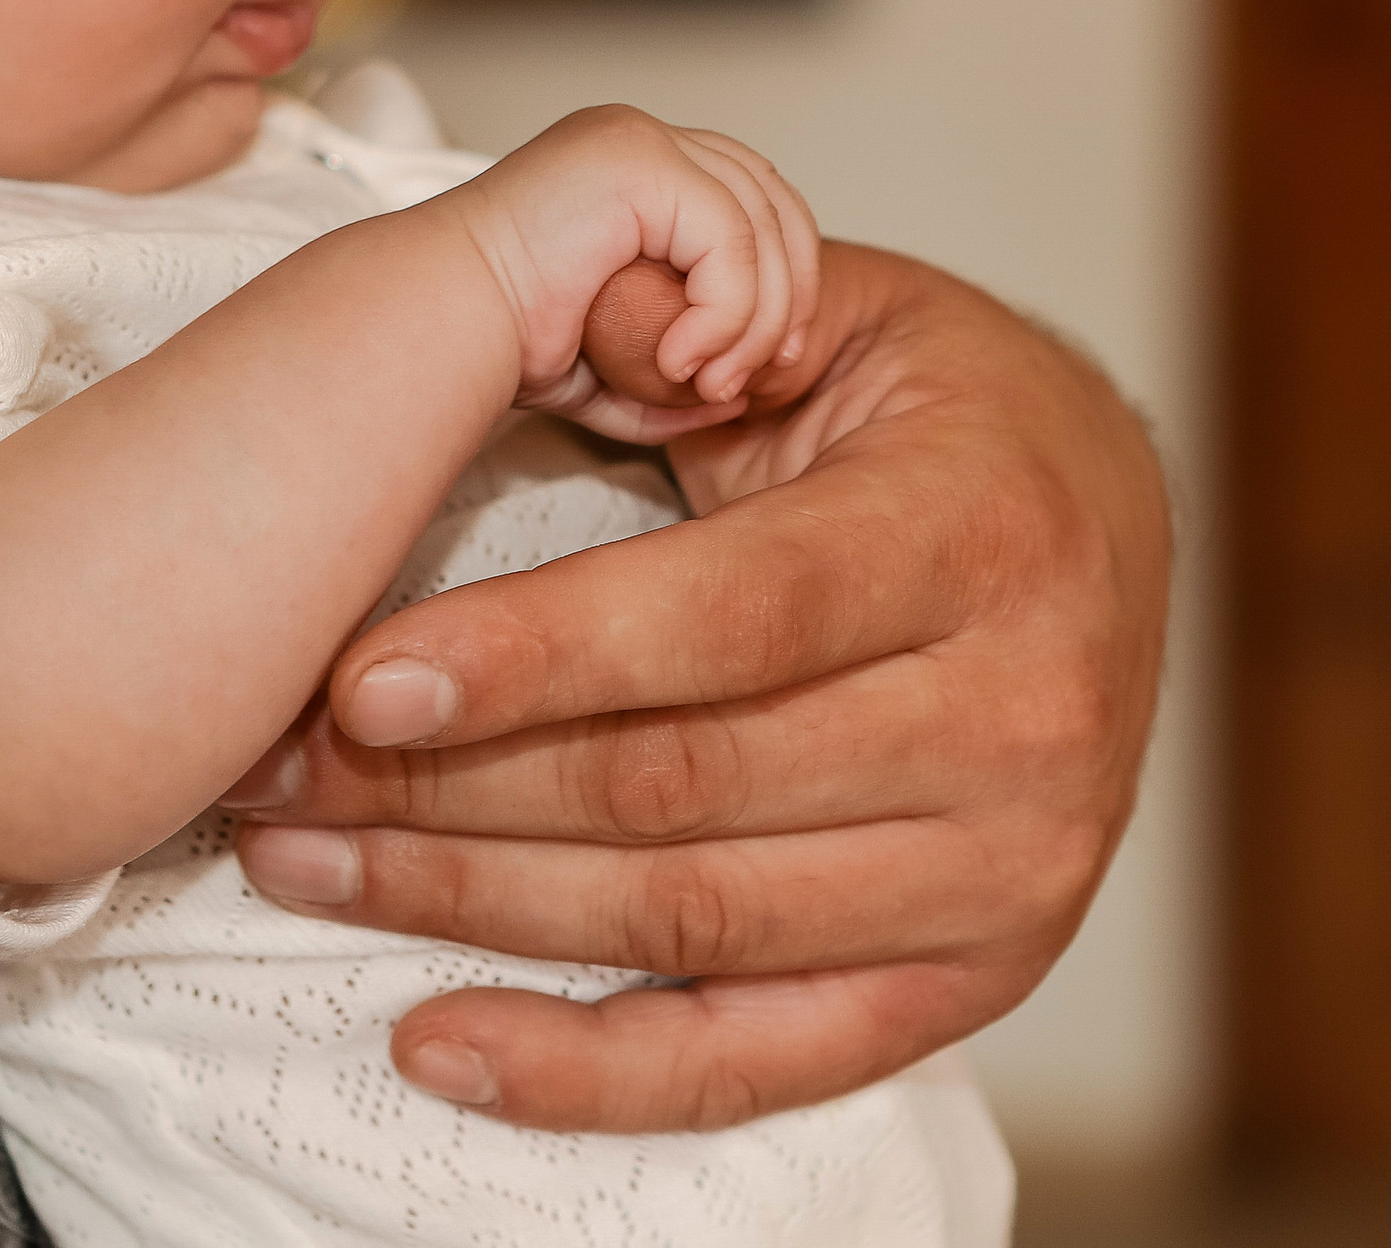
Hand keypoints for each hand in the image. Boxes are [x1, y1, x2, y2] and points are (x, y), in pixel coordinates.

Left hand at [223, 245, 1172, 1131]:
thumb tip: (546, 320)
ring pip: (690, 921)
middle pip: (686, 786)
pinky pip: (758, 1059)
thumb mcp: (838, 318)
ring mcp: (1010, 872)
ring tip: (304, 864)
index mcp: (983, 531)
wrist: (1113, 533)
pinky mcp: (973, 977)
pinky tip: (438, 1040)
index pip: (735, 616)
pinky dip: (587, 1071)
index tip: (359, 682)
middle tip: (278, 771)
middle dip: (449, 790)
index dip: (536, 655)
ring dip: (470, 908)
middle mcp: (1022, 718)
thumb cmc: (946, 416)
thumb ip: (687, 328)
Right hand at [445, 105, 822, 442]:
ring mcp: (639, 139)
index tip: (770, 362)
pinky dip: (725, 311)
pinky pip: (729, 238)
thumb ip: (672, 374)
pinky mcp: (639, 161)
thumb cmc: (498, 345)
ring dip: (755, 319)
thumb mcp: (608, 365)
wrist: (438, 325)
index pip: (751, 201)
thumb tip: (735, 398)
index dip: (781, 279)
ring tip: (712, 384)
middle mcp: (638, 137)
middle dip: (788, 294)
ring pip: (761, 222)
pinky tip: (679, 361)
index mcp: (631, 167)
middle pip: (772, 199)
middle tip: (765, 375)